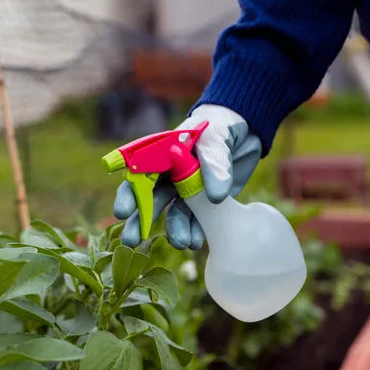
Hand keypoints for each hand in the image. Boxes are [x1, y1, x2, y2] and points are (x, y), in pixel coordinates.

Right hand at [113, 104, 261, 248]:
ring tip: (181, 244)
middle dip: (140, 221)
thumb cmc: (222, 125)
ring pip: (174, 213)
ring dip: (174, 230)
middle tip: (131, 240)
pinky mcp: (205, 202)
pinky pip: (197, 220)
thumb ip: (214, 163)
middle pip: (150, 200)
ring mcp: (186, 190)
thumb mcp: (216, 137)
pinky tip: (196, 242)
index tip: (122, 212)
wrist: (247, 130)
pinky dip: (196, 231)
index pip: (138, 175)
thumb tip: (214, 197)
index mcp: (162, 155)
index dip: (129, 194)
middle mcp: (169, 175)